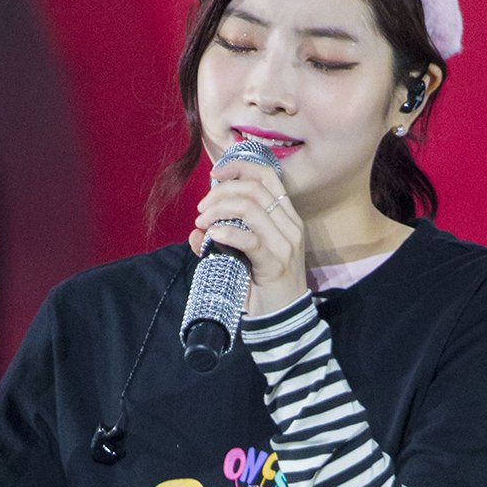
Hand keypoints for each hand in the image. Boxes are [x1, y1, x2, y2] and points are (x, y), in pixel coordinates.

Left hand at [190, 158, 306, 316]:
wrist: (283, 319)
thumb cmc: (265, 284)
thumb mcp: (245, 256)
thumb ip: (224, 239)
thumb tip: (196, 232)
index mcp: (287, 216)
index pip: (267, 176)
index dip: (239, 167)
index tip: (214, 174)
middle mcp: (290, 225)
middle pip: (254, 189)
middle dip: (221, 193)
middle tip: (201, 209)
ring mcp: (286, 244)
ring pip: (250, 209)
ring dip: (219, 211)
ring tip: (203, 223)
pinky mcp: (275, 264)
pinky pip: (249, 240)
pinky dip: (226, 233)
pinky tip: (213, 236)